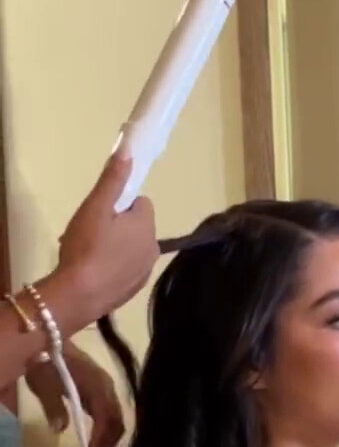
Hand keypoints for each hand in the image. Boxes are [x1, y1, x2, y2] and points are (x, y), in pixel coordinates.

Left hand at [25, 341, 124, 446]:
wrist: (46, 335)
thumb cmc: (44, 359)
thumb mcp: (43, 383)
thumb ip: (54, 406)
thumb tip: (62, 429)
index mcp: (98, 386)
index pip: (107, 421)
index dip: (101, 445)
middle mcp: (108, 388)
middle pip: (117, 424)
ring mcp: (106, 389)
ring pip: (115, 422)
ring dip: (106, 444)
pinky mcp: (100, 391)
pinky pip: (109, 416)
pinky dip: (104, 434)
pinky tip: (95, 446)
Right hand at [57, 147, 157, 322]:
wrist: (77, 296)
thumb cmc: (86, 247)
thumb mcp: (96, 207)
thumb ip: (113, 179)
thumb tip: (130, 150)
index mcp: (147, 225)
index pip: (140, 203)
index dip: (118, 204)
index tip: (99, 214)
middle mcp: (153, 248)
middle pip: (135, 226)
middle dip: (114, 225)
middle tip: (87, 233)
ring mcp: (145, 271)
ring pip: (129, 247)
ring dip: (112, 246)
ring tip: (85, 253)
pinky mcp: (134, 289)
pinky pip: (125, 268)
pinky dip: (112, 266)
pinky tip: (91, 271)